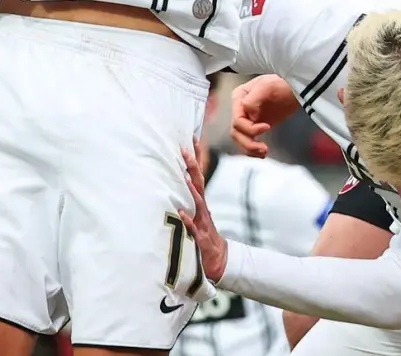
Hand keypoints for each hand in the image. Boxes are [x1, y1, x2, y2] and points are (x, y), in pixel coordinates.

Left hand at [181, 140, 228, 281]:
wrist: (219, 260)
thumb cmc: (204, 237)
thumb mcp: (196, 216)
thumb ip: (190, 201)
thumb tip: (181, 183)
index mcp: (200, 203)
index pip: (198, 176)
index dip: (195, 158)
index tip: (191, 139)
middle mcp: (202, 209)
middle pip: (198, 183)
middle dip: (192, 165)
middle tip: (185, 148)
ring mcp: (203, 222)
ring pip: (197, 202)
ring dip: (191, 189)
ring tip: (184, 176)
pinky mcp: (201, 238)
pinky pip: (193, 228)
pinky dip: (188, 220)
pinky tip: (181, 212)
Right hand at [230, 74, 299, 157]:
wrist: (295, 88)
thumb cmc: (281, 82)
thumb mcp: (266, 86)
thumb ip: (253, 99)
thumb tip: (249, 114)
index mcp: (239, 98)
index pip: (237, 121)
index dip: (250, 128)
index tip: (267, 127)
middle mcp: (240, 109)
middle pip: (236, 133)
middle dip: (248, 143)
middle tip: (264, 148)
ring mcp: (248, 118)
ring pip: (241, 139)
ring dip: (250, 149)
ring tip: (264, 151)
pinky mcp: (257, 126)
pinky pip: (250, 141)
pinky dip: (254, 150)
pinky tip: (263, 153)